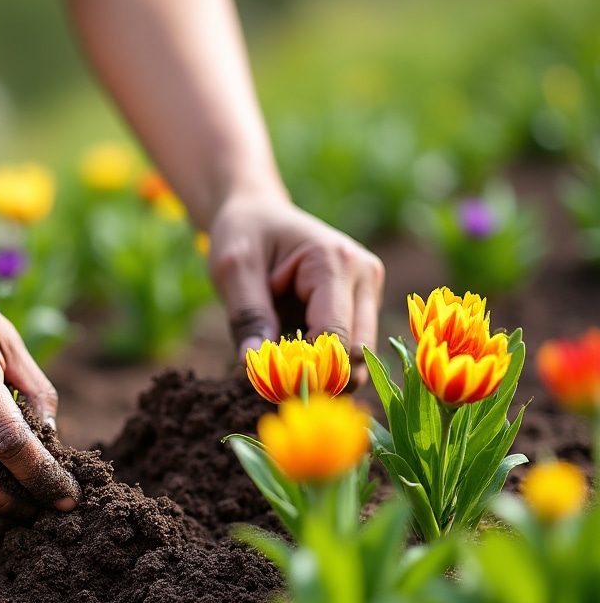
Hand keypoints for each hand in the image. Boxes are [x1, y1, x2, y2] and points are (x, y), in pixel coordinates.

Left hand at [207, 192, 384, 386]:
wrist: (258, 213)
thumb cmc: (244, 234)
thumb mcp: (234, 269)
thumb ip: (247, 315)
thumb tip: (253, 363)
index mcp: (335, 261)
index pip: (335, 334)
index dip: (308, 369)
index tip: (273, 386)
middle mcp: (364, 276)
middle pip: (357, 352)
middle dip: (321, 378)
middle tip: (277, 389)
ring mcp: (368, 293)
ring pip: (358, 358)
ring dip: (323, 375)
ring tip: (281, 376)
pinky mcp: (361, 308)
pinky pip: (349, 351)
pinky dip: (323, 366)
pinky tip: (293, 364)